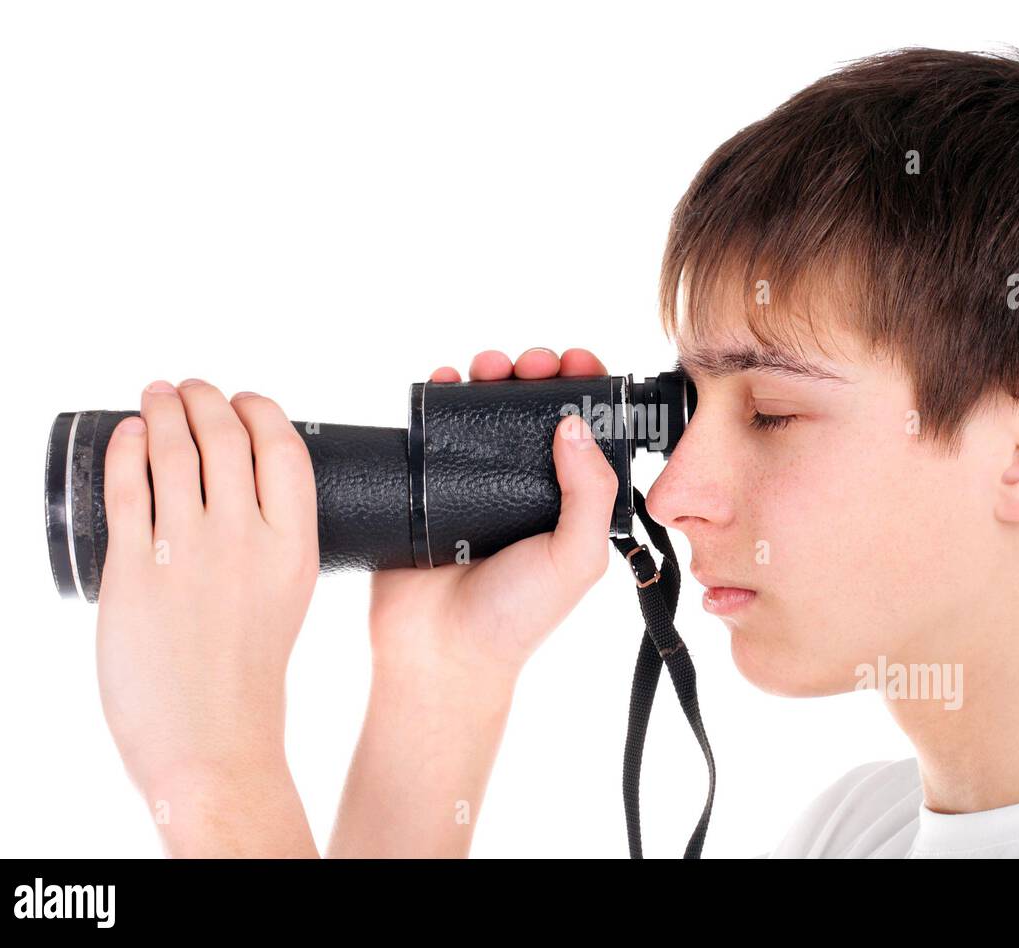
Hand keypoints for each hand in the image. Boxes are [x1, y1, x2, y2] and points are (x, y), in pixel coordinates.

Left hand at [96, 378, 318, 855]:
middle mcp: (245, 538)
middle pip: (226, 436)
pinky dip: (125, 448)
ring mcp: (188, 551)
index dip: (261, 411)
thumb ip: (269, 540)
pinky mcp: (135, 569)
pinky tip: (125, 434)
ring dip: (162, 408)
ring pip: (173, 449)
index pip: (284, 448)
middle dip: (206, 398)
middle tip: (192, 388)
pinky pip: (127, 487)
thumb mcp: (286, 593)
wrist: (212, 738)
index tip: (245, 400)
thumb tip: (232, 487)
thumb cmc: (248, 674)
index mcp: (294, 545)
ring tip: (155, 394)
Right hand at [328, 347, 617, 856]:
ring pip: (485, 411)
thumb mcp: (576, 557)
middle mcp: (525, 486)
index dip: (586, 391)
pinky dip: (441, 395)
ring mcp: (474, 482)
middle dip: (537, 374)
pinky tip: (446, 379)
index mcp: (569, 502)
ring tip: (489, 366)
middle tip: (533, 364)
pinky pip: (436, 428)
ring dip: (490, 376)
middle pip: (534, 409)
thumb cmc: (517, 617)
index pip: (585, 431)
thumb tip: (575, 424)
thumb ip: (589, 493)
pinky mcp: (429, 483)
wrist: (439, 653)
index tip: (580, 365)